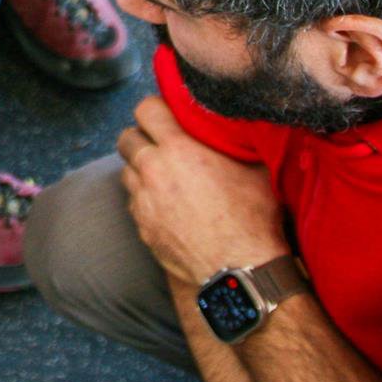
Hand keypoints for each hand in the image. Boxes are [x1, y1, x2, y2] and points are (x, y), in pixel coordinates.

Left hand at [118, 96, 287, 284]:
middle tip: (161, 145)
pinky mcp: (141, 227)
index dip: (155, 109)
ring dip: (141, 169)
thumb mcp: (255, 170)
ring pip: (127, 171)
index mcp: (178, 149)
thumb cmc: (253, 219)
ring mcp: (143, 201)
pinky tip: (167, 205)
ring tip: (165, 177)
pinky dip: (145, 199)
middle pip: (127, 139)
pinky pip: (134, 202)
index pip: (145, 109)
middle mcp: (153, 170)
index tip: (167, 116)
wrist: (240, 271)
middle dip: (141, 137)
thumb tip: (240, 125)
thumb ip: (234, 143)